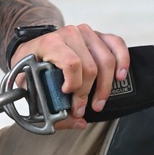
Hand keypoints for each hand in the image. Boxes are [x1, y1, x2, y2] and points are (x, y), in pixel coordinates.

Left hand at [13, 25, 129, 124]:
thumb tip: (78, 122)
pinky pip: (117, 44)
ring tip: (99, 101)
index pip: (72, 63)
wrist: (32, 49)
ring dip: (105, 85)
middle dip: (88, 92)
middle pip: (90, 67)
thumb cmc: (32, 65)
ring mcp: (86, 33)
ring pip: (106, 60)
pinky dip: (122, 61)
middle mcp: (69, 34)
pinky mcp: (98, 35)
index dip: (74, 84)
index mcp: (50, 43)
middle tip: (82, 107)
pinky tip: (120, 76)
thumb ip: (52, 109)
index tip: (68, 95)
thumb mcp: (30, 86)